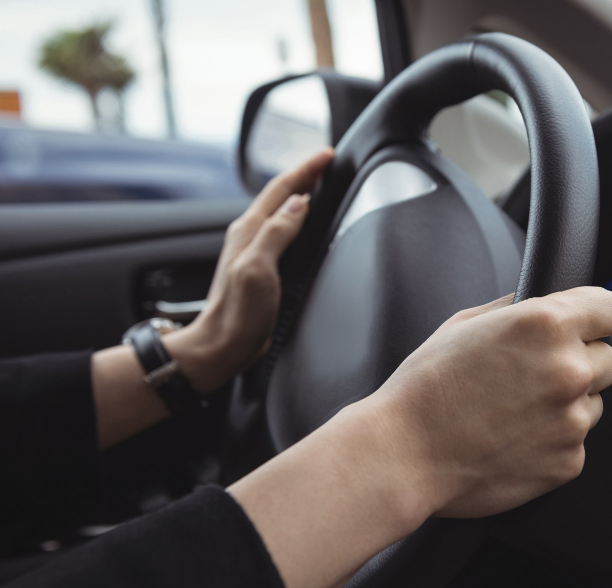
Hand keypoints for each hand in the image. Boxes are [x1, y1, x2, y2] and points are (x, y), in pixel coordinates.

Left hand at [164, 148, 333, 392]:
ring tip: (319, 184)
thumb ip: (277, 233)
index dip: (306, 169)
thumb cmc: (238, 313)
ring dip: (300, 194)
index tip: (327, 155)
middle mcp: (250, 235)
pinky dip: (297, 218)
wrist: (221, 346)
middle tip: (327, 163)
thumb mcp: (259, 269)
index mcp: (250, 231)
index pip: (282, 189)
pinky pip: (282, 231)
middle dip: (304, 175)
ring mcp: (254, 250)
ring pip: (281, 211)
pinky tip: (304, 224)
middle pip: (280, 195)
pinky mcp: (261, 267)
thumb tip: (299, 204)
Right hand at [351, 286, 611, 517]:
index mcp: (547, 325)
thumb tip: (545, 302)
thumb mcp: (465, 323)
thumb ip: (517, 308)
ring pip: (594, 403)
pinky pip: (576, 442)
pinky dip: (553, 441)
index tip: (588, 327)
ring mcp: (572, 420)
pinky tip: (513, 438)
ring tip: (515, 411)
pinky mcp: (569, 461)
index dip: (596, 318)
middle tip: (534, 375)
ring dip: (567, 404)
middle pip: (609, 359)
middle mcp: (568, 370)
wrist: (404, 454)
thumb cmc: (426, 389)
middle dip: (580, 362)